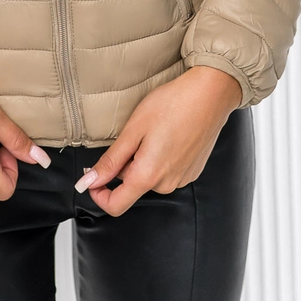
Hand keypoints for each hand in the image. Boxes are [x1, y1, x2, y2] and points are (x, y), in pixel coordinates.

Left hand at [76, 65, 242, 215]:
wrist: (211, 94)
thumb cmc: (172, 105)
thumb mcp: (134, 129)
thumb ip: (111, 160)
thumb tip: (90, 181)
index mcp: (148, 176)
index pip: (115, 206)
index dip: (98, 194)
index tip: (91, 176)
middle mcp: (166, 184)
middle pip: (132, 185)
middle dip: (124, 164)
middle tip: (133, 133)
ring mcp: (182, 178)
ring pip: (149, 176)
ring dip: (143, 159)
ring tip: (153, 130)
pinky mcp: (192, 170)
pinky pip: (166, 170)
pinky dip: (160, 157)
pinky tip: (168, 133)